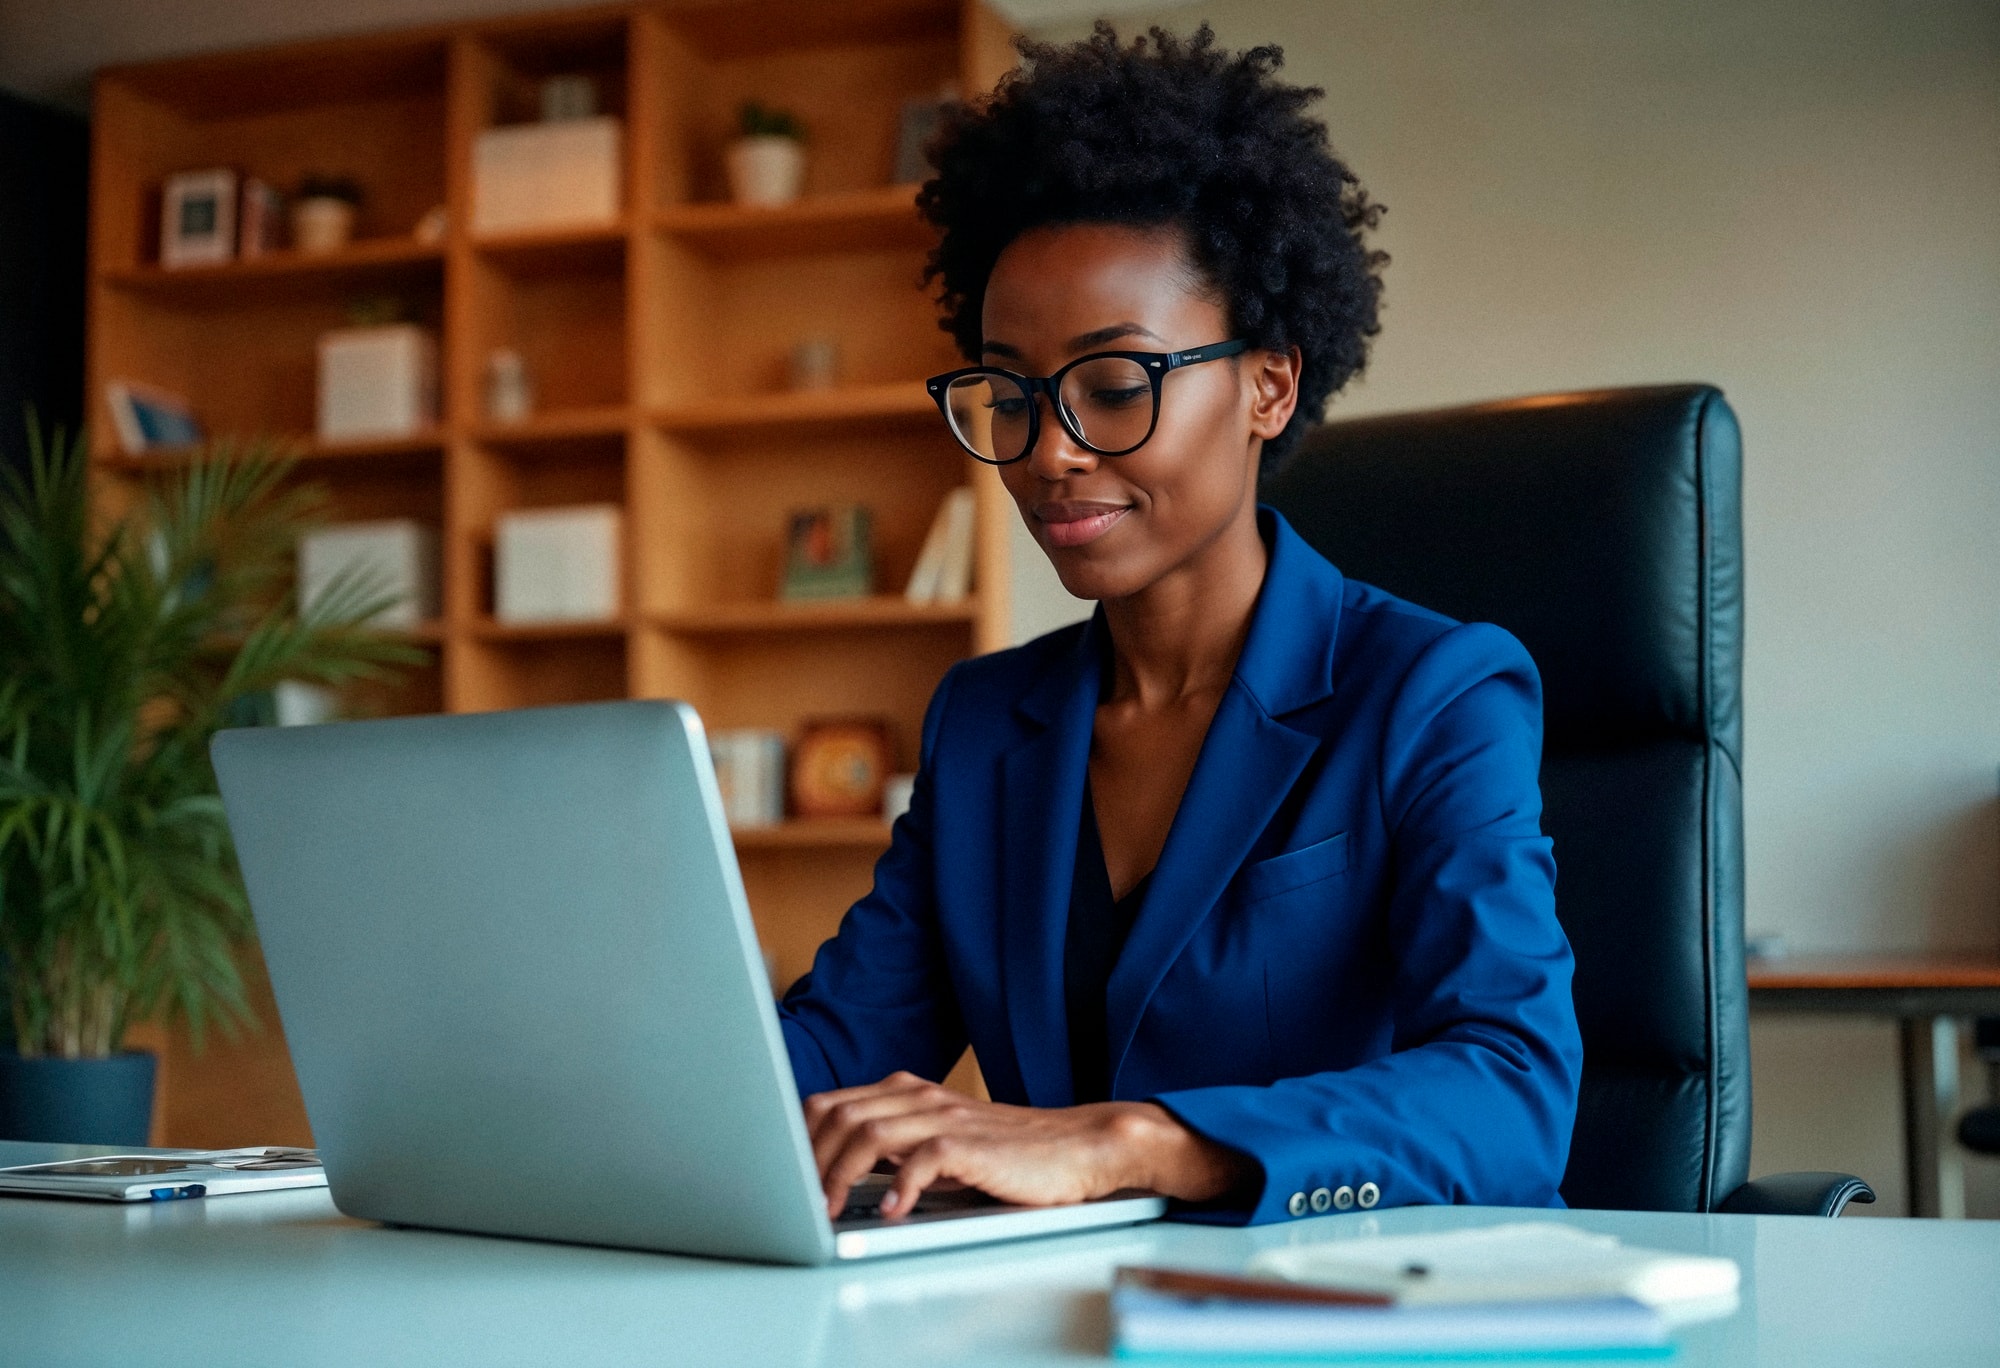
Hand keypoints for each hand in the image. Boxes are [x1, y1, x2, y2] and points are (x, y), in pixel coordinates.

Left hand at [802, 1071, 1251, 1219]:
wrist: (1080, 1146)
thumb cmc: (1011, 1153)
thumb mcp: (943, 1144)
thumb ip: (897, 1147)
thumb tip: (839, 1173)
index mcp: (908, 1093)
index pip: (831, 1103)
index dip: (798, 1137)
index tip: (779, 1173)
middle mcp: (921, 1097)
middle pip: (838, 1114)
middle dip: (807, 1159)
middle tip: (794, 1201)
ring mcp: (946, 1117)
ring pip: (869, 1133)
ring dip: (838, 1175)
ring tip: (826, 1211)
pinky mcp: (974, 1145)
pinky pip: (923, 1159)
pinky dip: (898, 1186)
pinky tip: (890, 1211)